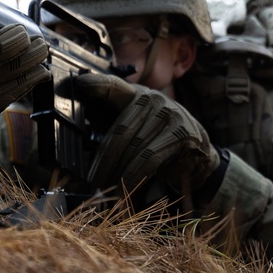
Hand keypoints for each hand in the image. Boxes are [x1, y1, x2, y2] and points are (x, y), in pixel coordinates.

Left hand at [70, 73, 219, 191]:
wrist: (196, 151)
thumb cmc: (154, 138)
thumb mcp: (131, 126)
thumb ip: (108, 121)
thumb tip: (76, 126)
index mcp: (135, 94)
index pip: (114, 86)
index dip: (98, 84)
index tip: (81, 83)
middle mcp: (152, 99)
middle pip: (120, 130)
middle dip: (104, 160)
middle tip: (92, 180)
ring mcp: (170, 114)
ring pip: (134, 148)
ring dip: (118, 173)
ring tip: (106, 188)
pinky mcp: (181, 133)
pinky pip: (150, 158)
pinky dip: (134, 176)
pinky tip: (125, 189)